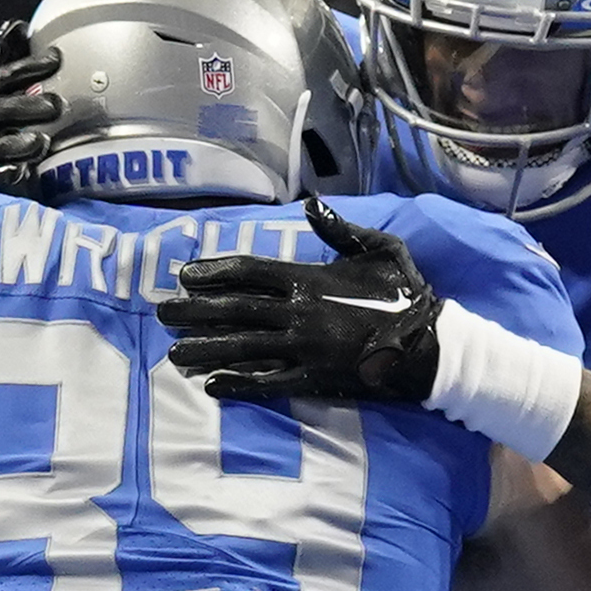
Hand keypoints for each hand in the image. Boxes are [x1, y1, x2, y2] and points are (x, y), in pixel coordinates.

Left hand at [159, 199, 440, 407]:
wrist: (428, 344)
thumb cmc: (404, 292)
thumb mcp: (379, 246)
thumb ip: (339, 228)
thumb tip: (311, 204)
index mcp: (309, 277)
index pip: (249, 271)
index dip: (213, 272)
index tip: (186, 275)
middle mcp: (297, 312)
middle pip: (233, 309)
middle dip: (194, 312)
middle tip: (162, 314)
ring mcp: (302, 348)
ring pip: (242, 347)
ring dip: (205, 349)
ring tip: (175, 353)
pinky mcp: (312, 378)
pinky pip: (267, 382)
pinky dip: (238, 383)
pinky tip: (212, 385)